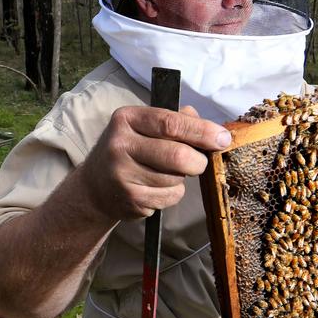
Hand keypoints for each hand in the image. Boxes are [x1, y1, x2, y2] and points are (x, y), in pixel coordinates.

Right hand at [78, 105, 232, 220]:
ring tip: (166, 174)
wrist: (95, 186)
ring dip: (181, 179)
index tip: (222, 139)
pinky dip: (172, 194)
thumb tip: (210, 130)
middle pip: (177, 155)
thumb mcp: (143, 127)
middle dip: (197, 161)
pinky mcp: (129, 199)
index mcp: (127, 118)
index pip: (171, 123)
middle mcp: (120, 145)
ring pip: (175, 179)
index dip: (202, 132)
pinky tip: (156, 188)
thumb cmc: (129, 150)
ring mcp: (122, 174)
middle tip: (198, 163)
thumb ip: (176, 121)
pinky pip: (169, 198)